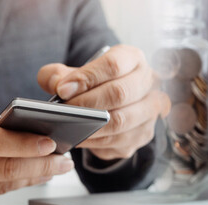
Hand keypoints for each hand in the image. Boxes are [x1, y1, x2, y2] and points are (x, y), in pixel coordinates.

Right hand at [0, 100, 73, 204]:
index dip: (26, 145)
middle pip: (3, 171)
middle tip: (63, 160)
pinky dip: (7, 185)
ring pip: (0, 187)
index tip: (51, 142)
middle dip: (41, 166)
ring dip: (30, 177)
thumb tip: (19, 129)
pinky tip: (23, 176)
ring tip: (52, 166)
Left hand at [37, 45, 170, 159]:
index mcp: (133, 59)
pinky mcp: (143, 135)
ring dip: (90, 126)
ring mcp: (149, 111)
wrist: (113, 103)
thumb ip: (58, 75)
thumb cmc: (92, 85)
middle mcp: (148, 83)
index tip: (63, 89)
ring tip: (67, 127)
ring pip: (120, 121)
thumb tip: (58, 87)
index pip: (113, 65)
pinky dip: (94, 142)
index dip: (87, 77)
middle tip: (63, 112)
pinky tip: (77, 139)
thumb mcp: (73, 73)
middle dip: (87, 104)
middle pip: (119, 93)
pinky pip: (117, 142)